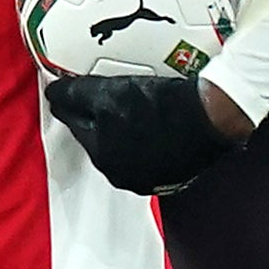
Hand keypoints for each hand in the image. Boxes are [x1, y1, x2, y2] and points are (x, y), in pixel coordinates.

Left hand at [45, 73, 246, 193]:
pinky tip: (159, 120)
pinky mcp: (175, 174)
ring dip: (126, 129)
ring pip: (126, 147)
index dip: (73, 103)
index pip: (75, 125)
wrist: (214, 114)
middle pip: (100, 139)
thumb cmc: (162, 105)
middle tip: (108, 95)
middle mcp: (124, 175)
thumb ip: (75, 96)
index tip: (73, 91)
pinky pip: (153, 152)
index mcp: (103, 157)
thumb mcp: (109, 93)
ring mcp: (151, 177)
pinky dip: (150, 137)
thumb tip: (54, 95)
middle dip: (99, 118)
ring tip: (136, 106)